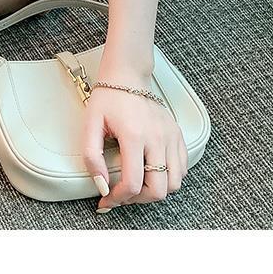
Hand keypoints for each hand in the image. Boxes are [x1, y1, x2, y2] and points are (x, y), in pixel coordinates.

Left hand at [82, 65, 188, 212]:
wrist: (127, 74)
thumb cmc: (108, 98)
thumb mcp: (90, 124)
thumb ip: (92, 157)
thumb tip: (102, 185)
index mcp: (134, 135)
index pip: (133, 183)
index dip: (118, 198)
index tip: (107, 199)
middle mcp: (157, 138)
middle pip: (159, 189)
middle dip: (139, 199)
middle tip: (123, 194)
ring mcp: (171, 136)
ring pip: (174, 183)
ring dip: (156, 190)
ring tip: (138, 184)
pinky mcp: (177, 134)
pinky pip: (182, 168)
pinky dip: (169, 177)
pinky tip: (152, 171)